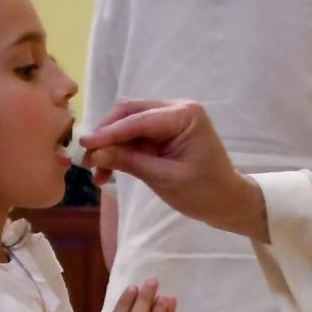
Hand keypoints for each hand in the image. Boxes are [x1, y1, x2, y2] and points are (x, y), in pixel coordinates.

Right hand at [80, 100, 267, 241]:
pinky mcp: (164, 132)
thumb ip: (129, 163)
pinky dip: (120, 151)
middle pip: (130, 113)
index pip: (138, 120)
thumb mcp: (164, 179)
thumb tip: (94, 154)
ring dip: (111, 145)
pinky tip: (107, 171)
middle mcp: (177, 109)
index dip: (108, 133)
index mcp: (185, 115)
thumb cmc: (204, 192)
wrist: (228, 202)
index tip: (83, 145)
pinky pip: (135, 136)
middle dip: (106, 135)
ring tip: (96, 172)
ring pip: (128, 124)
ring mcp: (170, 119)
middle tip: (86, 159)